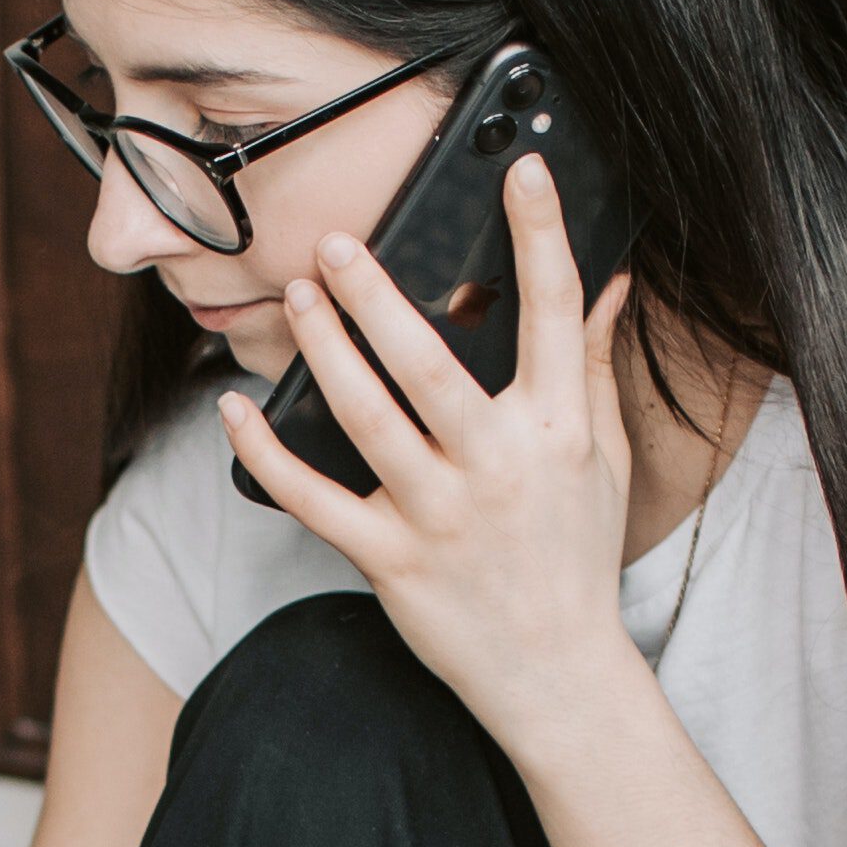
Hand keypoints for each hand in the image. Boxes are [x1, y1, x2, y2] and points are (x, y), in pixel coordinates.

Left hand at [219, 153, 640, 736]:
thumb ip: (592, 365)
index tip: (524, 171)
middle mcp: (497, 468)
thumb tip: (611, 282)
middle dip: (379, 299)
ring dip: (324, 352)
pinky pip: (313, 500)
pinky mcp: (390, 561)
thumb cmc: (574, 556)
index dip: (541, 237)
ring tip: (298, 296)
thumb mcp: (601, 458)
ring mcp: (440, 517)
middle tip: (339, 244)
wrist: (558, 675)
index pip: (554, 315)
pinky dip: (265, 456)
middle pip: (430, 367)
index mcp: (555, 432)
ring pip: (367, 420)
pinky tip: (234, 410)